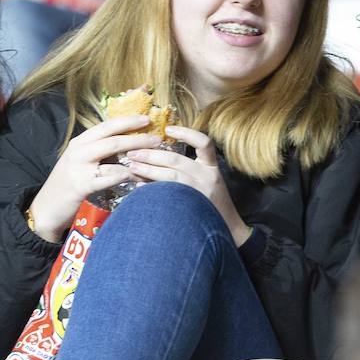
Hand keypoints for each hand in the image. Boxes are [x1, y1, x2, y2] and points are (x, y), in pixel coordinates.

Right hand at [28, 114, 160, 241]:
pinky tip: (140, 178)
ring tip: (154, 157)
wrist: (46, 209)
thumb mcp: (80, 163)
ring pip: (112, 154)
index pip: (106, 125)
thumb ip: (98, 153)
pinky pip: (110, 176)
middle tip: (157, 137)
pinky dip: (127, 175)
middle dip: (137, 136)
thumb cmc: (67, 185)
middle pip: (112, 137)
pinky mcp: (81, 184)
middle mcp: (78, 150)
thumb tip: (126, 146)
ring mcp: (79, 166)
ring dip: (136, 155)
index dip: (127, 121)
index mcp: (79, 142)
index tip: (146, 118)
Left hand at [124, 125, 250, 245]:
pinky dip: (152, 190)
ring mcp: (200, 193)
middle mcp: (208, 177)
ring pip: (170, 176)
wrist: (228, 230)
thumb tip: (157, 156)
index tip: (168, 129)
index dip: (186, 133)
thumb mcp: (208, 180)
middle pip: (176, 159)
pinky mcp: (192, 208)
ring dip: (148, 170)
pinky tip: (139, 188)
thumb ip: (190, 168)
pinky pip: (168, 195)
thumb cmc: (212, 203)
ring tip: (132, 167)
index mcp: (212, 166)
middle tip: (132, 152)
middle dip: (151, 154)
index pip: (204, 142)